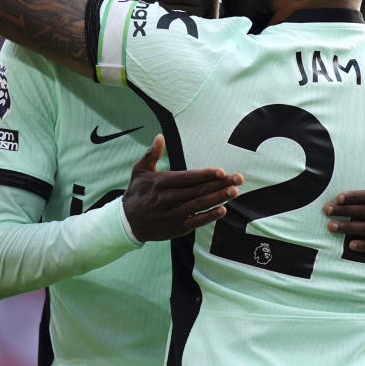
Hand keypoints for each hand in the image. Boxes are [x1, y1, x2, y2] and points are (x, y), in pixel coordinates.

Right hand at [124, 134, 242, 240]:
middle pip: (197, 190)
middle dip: (220, 184)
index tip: (222, 171)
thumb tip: (160, 136)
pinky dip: (208, 216)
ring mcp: (172, 215)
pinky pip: (195, 222)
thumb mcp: (139, 171)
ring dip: (218, 198)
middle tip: (238, 179)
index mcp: (160, 183)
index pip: (188, 178)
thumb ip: (151, 154)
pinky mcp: (175, 228)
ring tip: (234, 192)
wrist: (126, 223)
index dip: (205, 175)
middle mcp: (167, 199)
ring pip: (198, 205)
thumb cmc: (136, 193)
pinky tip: (222, 210)